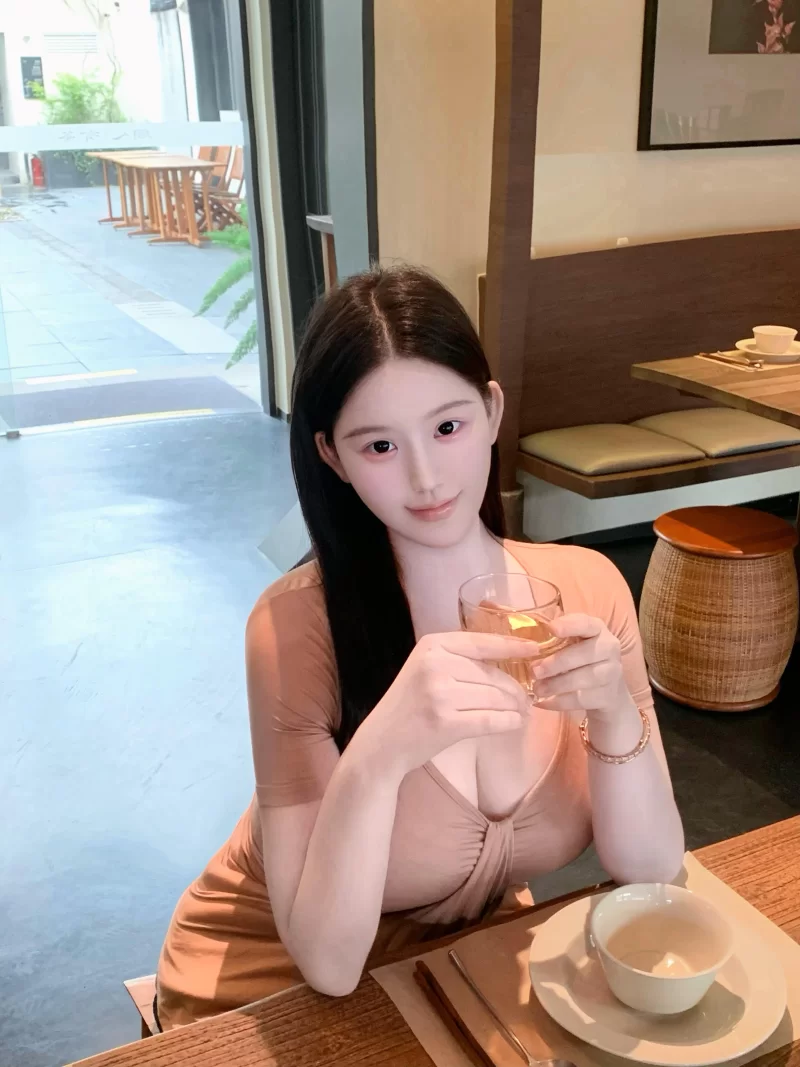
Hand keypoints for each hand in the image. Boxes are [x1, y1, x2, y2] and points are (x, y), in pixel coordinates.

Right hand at [354, 631, 539, 778]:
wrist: (383, 742)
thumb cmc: (410, 705)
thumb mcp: (426, 668)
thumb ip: (458, 659)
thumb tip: (509, 656)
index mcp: (432, 646)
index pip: (482, 642)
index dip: (512, 645)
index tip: (534, 648)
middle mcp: (436, 665)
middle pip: (493, 675)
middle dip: (515, 689)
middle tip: (527, 698)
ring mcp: (440, 694)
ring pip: (495, 698)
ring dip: (514, 707)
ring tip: (522, 712)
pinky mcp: (446, 723)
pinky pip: (490, 720)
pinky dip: (508, 722)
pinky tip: (514, 723)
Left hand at [531, 614, 629, 719]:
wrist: (608, 692)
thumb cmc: (581, 662)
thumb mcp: (571, 645)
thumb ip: (554, 640)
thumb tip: (523, 646)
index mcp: (597, 629)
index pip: (586, 623)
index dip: (570, 625)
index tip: (551, 628)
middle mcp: (609, 648)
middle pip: (584, 654)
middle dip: (556, 663)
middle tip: (534, 671)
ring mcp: (612, 673)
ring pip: (583, 679)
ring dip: (556, 685)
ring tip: (537, 689)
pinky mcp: (609, 697)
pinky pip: (581, 699)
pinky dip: (559, 702)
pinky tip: (543, 702)